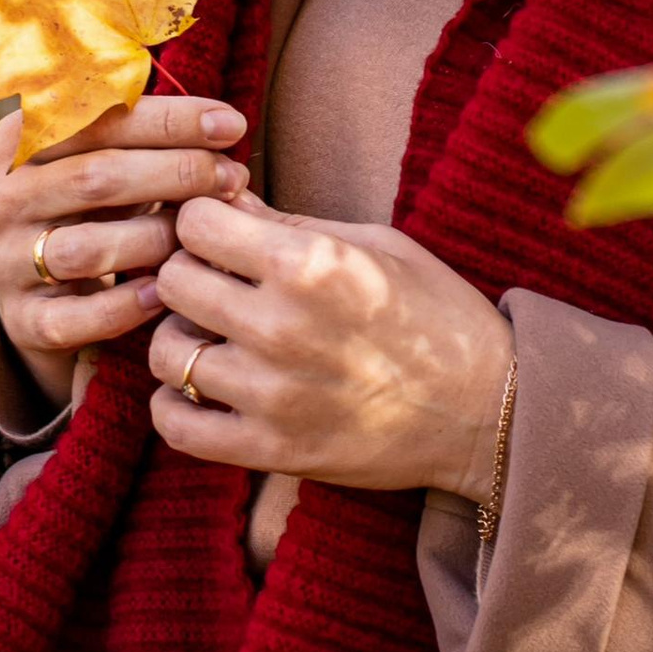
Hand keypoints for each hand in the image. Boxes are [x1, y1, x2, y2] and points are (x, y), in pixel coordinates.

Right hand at [0, 95, 250, 404]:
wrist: (41, 288)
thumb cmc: (94, 206)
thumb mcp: (105, 157)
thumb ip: (149, 135)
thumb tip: (224, 125)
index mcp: (20, 139)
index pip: (98, 116)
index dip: (171, 118)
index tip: (231, 124)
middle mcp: (4, 196)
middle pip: (96, 177)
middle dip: (178, 174)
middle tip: (233, 178)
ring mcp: (7, 261)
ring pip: (87, 249)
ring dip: (156, 239)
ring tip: (199, 237)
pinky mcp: (22, 320)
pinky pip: (76, 317)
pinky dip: (127, 306)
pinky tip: (166, 291)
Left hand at [149, 192, 511, 504]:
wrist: (486, 410)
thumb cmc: (437, 313)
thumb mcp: (376, 244)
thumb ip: (292, 223)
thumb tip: (225, 201)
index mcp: (312, 263)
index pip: (195, 223)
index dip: (203, 222)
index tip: (222, 234)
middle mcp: (284, 326)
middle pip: (172, 281)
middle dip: (188, 273)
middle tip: (215, 283)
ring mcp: (274, 394)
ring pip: (166, 353)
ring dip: (181, 339)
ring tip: (212, 337)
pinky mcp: (273, 450)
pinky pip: (177, 427)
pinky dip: (173, 407)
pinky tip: (198, 390)